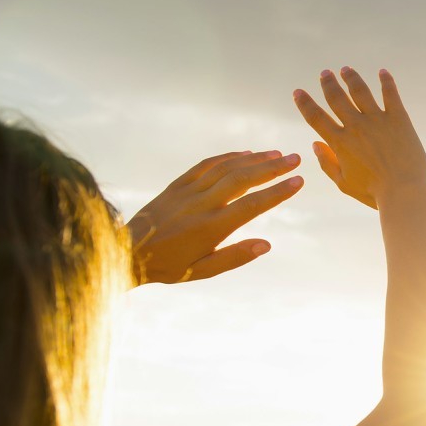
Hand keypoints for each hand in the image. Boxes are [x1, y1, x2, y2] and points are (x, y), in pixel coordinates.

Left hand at [126, 150, 303, 283]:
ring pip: (227, 168)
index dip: (278, 191)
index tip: (298, 181)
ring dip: (254, 159)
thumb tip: (267, 244)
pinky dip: (228, 157)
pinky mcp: (178, 184)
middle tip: (295, 159)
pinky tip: (245, 154)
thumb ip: (234, 258)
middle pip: (243, 179)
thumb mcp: (201, 271)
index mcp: (211, 228)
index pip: (252, 205)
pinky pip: (207, 165)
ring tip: (277, 154)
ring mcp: (188, 191)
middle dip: (272, 168)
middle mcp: (202, 205)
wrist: (126, 250)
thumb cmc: (167, 266)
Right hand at [292, 67, 425, 209]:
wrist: (405, 191)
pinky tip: (382, 72)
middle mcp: (355, 126)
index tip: (298, 92)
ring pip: (360, 91)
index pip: (316, 117)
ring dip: (351, 78)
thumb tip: (315, 144)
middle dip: (328, 84)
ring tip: (346, 69)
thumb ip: (327, 163)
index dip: (305, 103)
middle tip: (325, 73)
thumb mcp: (344, 183)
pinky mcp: (399, 119)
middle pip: (336, 98)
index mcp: (340, 143)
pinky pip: (390, 94)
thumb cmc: (374, 193)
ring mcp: (377, 120)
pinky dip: (386, 81)